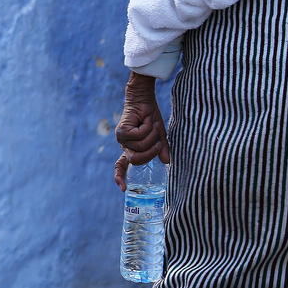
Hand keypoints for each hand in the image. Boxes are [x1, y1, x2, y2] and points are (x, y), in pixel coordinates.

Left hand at [114, 71, 169, 188]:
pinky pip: (138, 136)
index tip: (123, 189)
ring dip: (151, 135)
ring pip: (140, 147)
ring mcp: (121, 139)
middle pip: (136, 160)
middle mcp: (124, 145)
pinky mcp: (121, 131)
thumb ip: (161, 148)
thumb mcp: (159, 135)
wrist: (144, 99)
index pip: (121, 165)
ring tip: (150, 124)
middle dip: (151, 151)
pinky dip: (146, 128)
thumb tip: (167, 163)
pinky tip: (145, 120)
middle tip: (158, 142)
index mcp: (130, 148)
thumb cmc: (150, 116)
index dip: (120, 177)